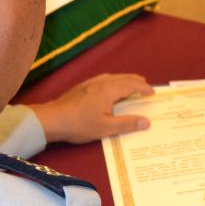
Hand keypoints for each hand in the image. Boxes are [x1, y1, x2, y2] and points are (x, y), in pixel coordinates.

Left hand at [29, 73, 153, 143]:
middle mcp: (100, 83)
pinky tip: (108, 86)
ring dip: (123, 80)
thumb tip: (146, 121)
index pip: (131, 85)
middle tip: (145, 84)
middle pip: (122, 78)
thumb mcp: (106, 128)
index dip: (143, 88)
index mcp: (109, 90)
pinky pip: (102, 79)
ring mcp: (89, 83)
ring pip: (111, 77)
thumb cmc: (79, 124)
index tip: (152, 92)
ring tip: (129, 84)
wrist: (52, 119)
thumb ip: (127, 124)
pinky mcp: (80, 87)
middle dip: (135, 80)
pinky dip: (112, 81)